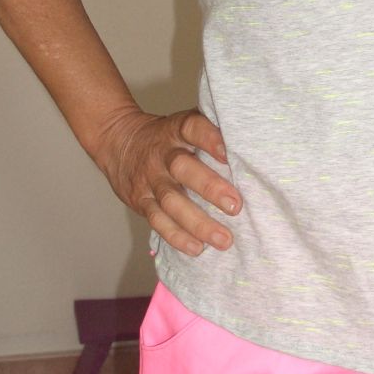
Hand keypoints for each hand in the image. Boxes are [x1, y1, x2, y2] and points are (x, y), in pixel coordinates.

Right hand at [93, 107, 241, 256]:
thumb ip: (211, 133)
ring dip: (198, 222)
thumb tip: (255, 147)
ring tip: (224, 239)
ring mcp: (150, 179)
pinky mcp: (141, 201)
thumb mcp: (184, 125)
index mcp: (176, 130)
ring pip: (171, 201)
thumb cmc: (168, 137)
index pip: (193, 128)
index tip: (228, 153)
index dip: (210, 138)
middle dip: (209, 187)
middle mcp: (162, 154)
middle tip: (235, 205)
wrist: (118, 142)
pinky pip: (157, 221)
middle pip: (183, 168)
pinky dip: (177, 236)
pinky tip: (197, 248)